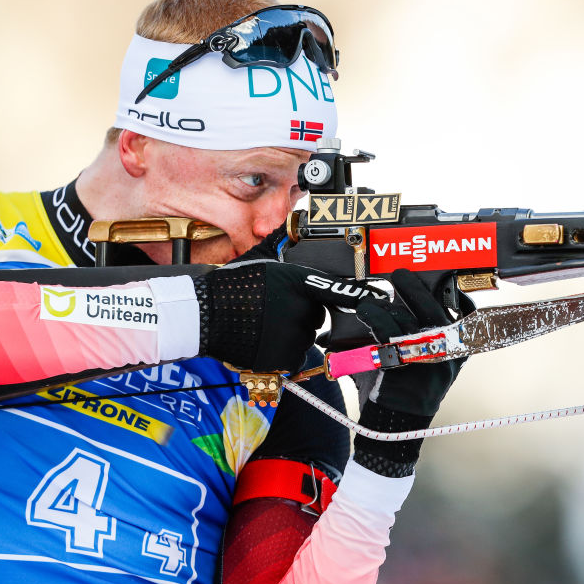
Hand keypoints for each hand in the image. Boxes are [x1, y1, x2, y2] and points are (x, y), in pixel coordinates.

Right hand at [196, 260, 374, 372]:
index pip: (337, 290)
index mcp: (298, 284)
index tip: (379, 297)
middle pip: (315, 317)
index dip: (360, 295)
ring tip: (261, 323)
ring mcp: (291, 337)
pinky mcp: (281, 359)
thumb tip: (296, 224)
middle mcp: (301, 311)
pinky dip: (277, 351)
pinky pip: (289, 357)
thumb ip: (285, 249)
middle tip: (271, 308)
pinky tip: (259, 338)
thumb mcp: (263, 260)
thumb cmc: (231, 285)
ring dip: (288, 334)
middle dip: (300, 315)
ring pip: (302, 338)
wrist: (204, 313)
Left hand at [351, 269, 464, 476]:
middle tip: (399, 273)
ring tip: (370, 298)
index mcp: (459, 351)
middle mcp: (450, 354)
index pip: (467, 313)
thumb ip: (420, 334)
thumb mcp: (424, 363)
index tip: (441, 279)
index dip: (452, 292)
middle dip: (415, 287)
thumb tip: (400, 300)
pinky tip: (366, 312)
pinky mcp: (408, 366)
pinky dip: (376, 318)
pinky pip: (391, 333)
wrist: (395, 426)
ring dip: (387, 303)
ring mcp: (430, 360)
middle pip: (434, 309)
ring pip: (409, 319)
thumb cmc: (404, 390)